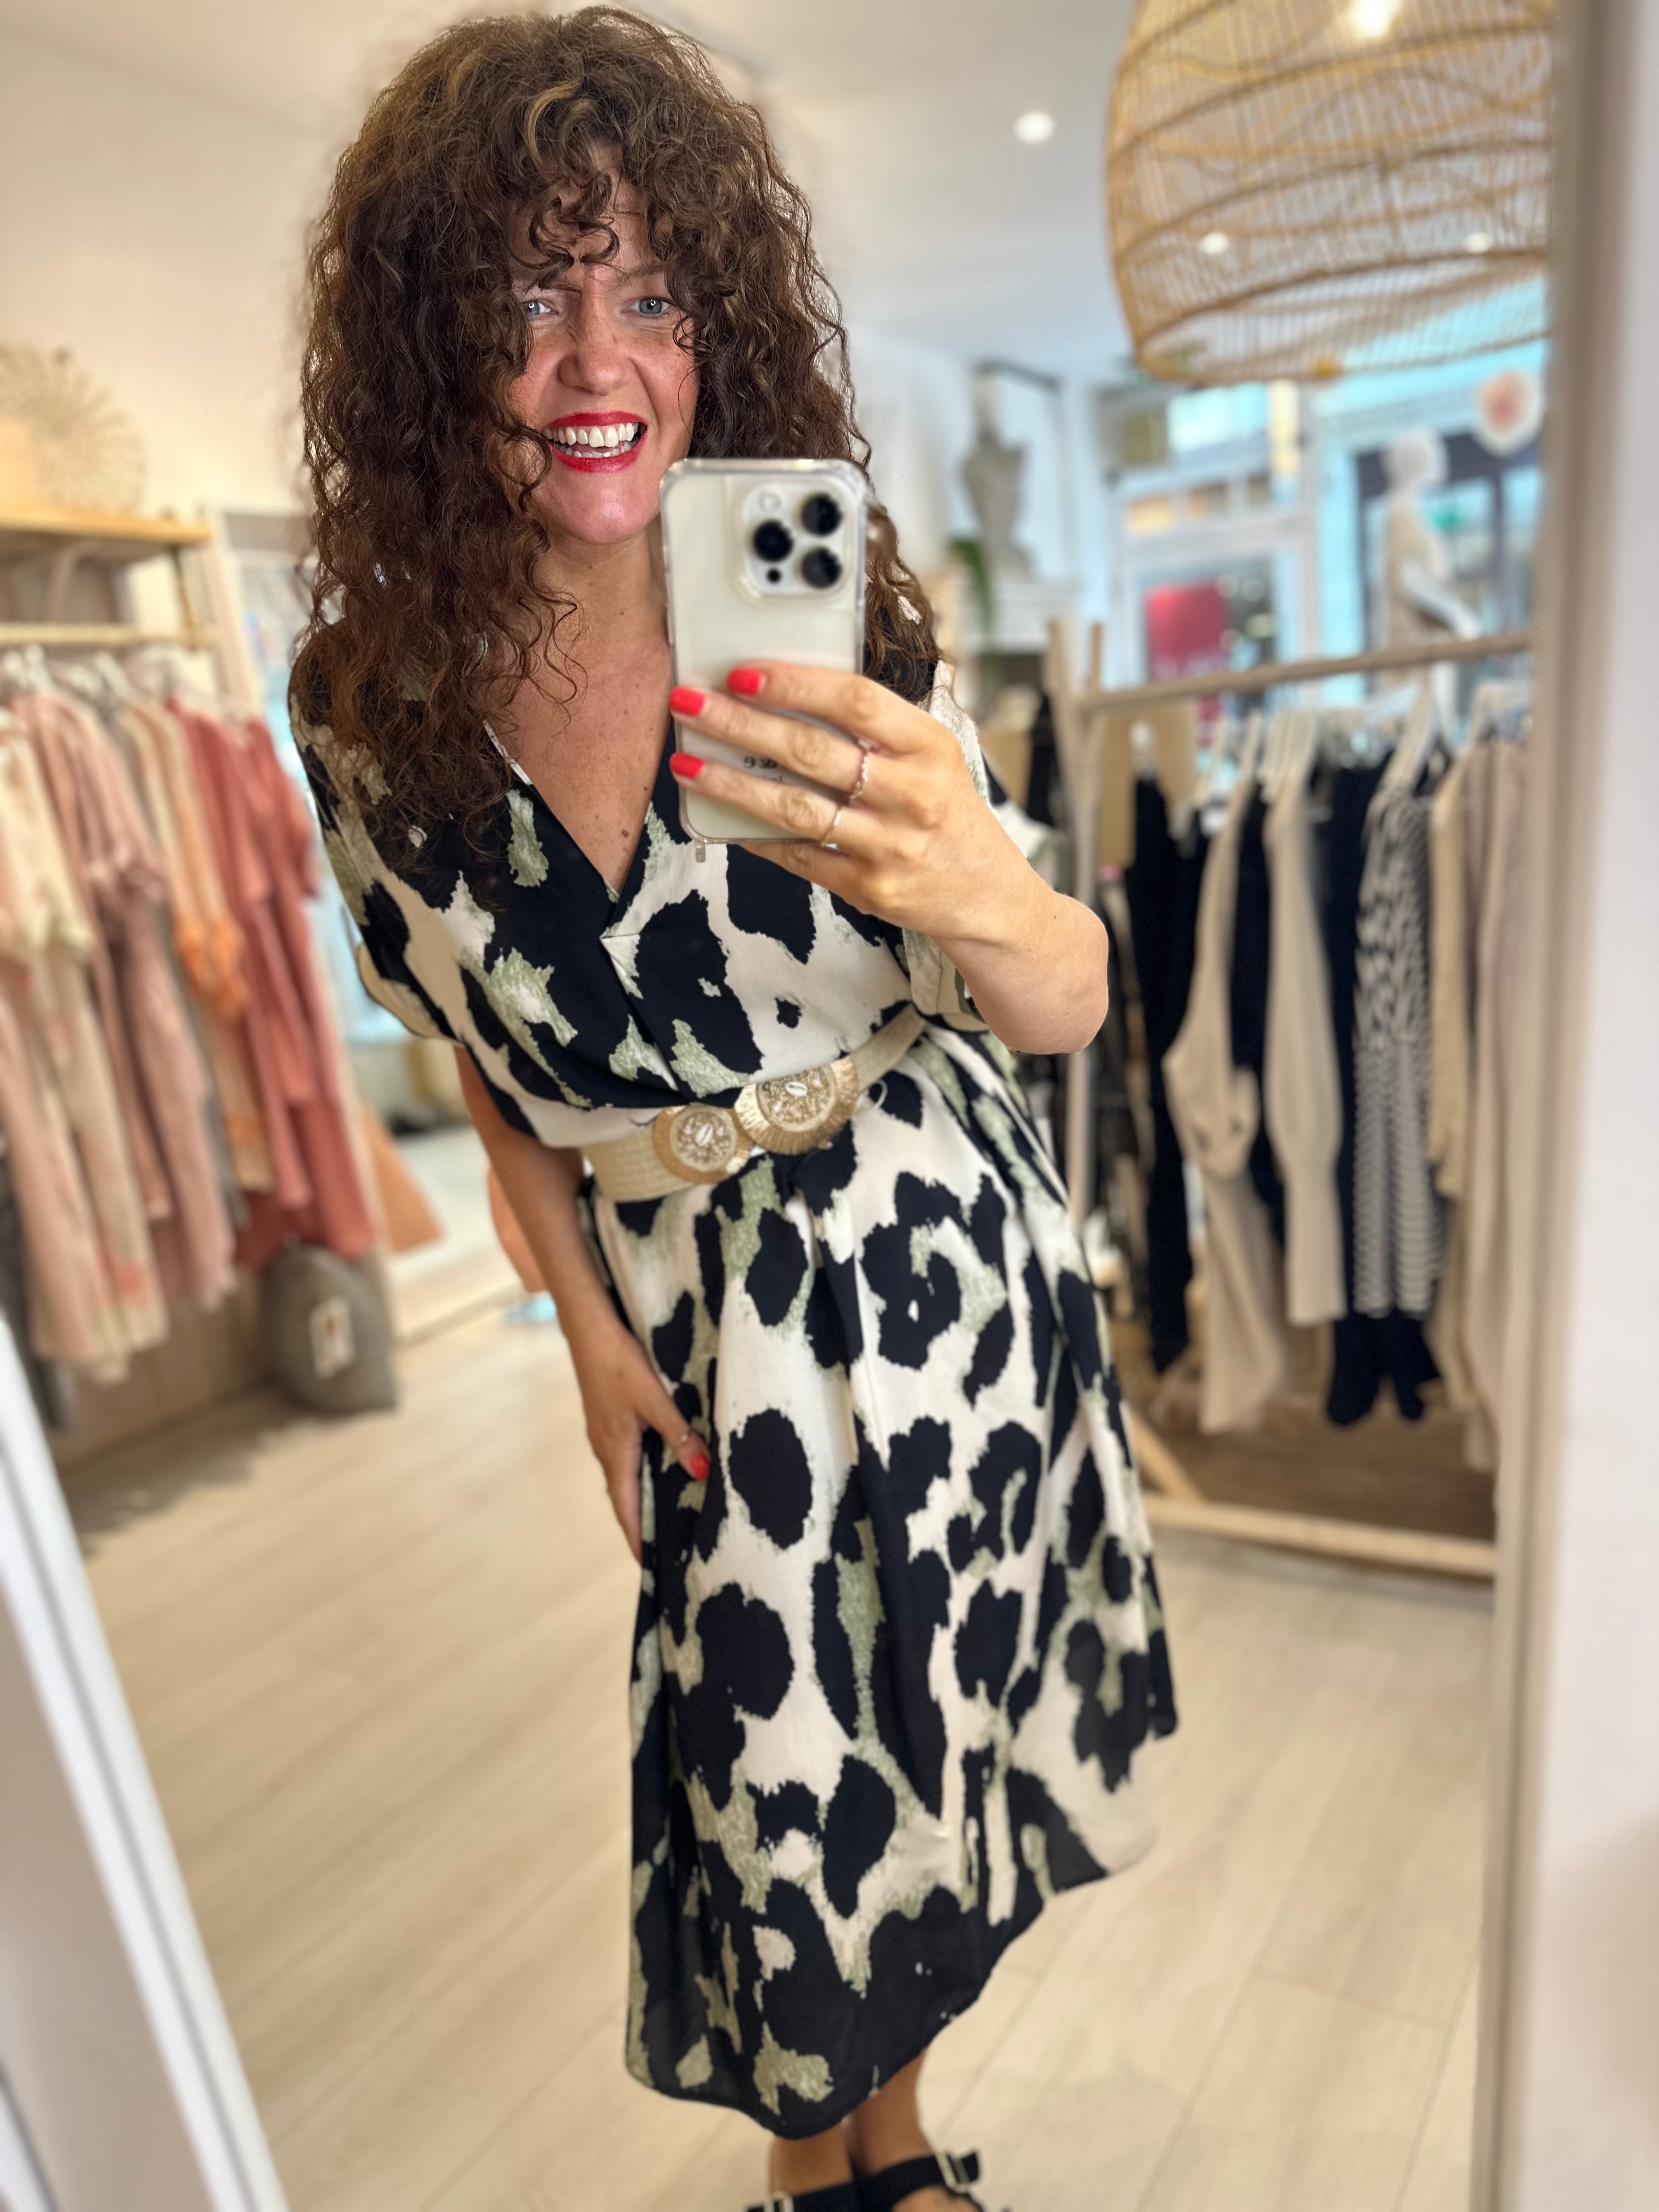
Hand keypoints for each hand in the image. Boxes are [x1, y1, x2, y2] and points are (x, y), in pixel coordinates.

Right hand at [566, 1317, 709, 1562]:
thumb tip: (701, 1471)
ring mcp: (603, 1433)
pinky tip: (659, 1467)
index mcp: (615, 1452)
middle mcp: (605, 1449)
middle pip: (624, 1498)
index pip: (626, 1509)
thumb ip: (679, 1434)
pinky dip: (640, 1473)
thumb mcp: (654, 1399)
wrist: (588, 1327)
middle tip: (665, 1549)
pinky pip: (624, 1457)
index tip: (649, 1565)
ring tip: (666, 1516)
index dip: (637, 1538)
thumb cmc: (618, 1361)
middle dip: (642, 1525)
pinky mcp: (606, 1418)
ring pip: (625, 1477)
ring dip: (642, 1499)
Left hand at [666, 664, 1022, 943]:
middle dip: (740, 724)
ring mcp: (889, 846)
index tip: (743, 671)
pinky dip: (757, 837)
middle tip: (689, 704)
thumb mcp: (932, 756)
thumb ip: (876, 726)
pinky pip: (799, 857)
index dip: (794, 682)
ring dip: (731, 784)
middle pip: (811, 751)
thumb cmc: (948, 811)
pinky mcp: (869, 888)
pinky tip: (723, 821)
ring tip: (686, 764)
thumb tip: (788, 691)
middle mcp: (912, 794)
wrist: (987, 894)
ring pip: (795, 807)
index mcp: (929, 745)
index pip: (855, 700)